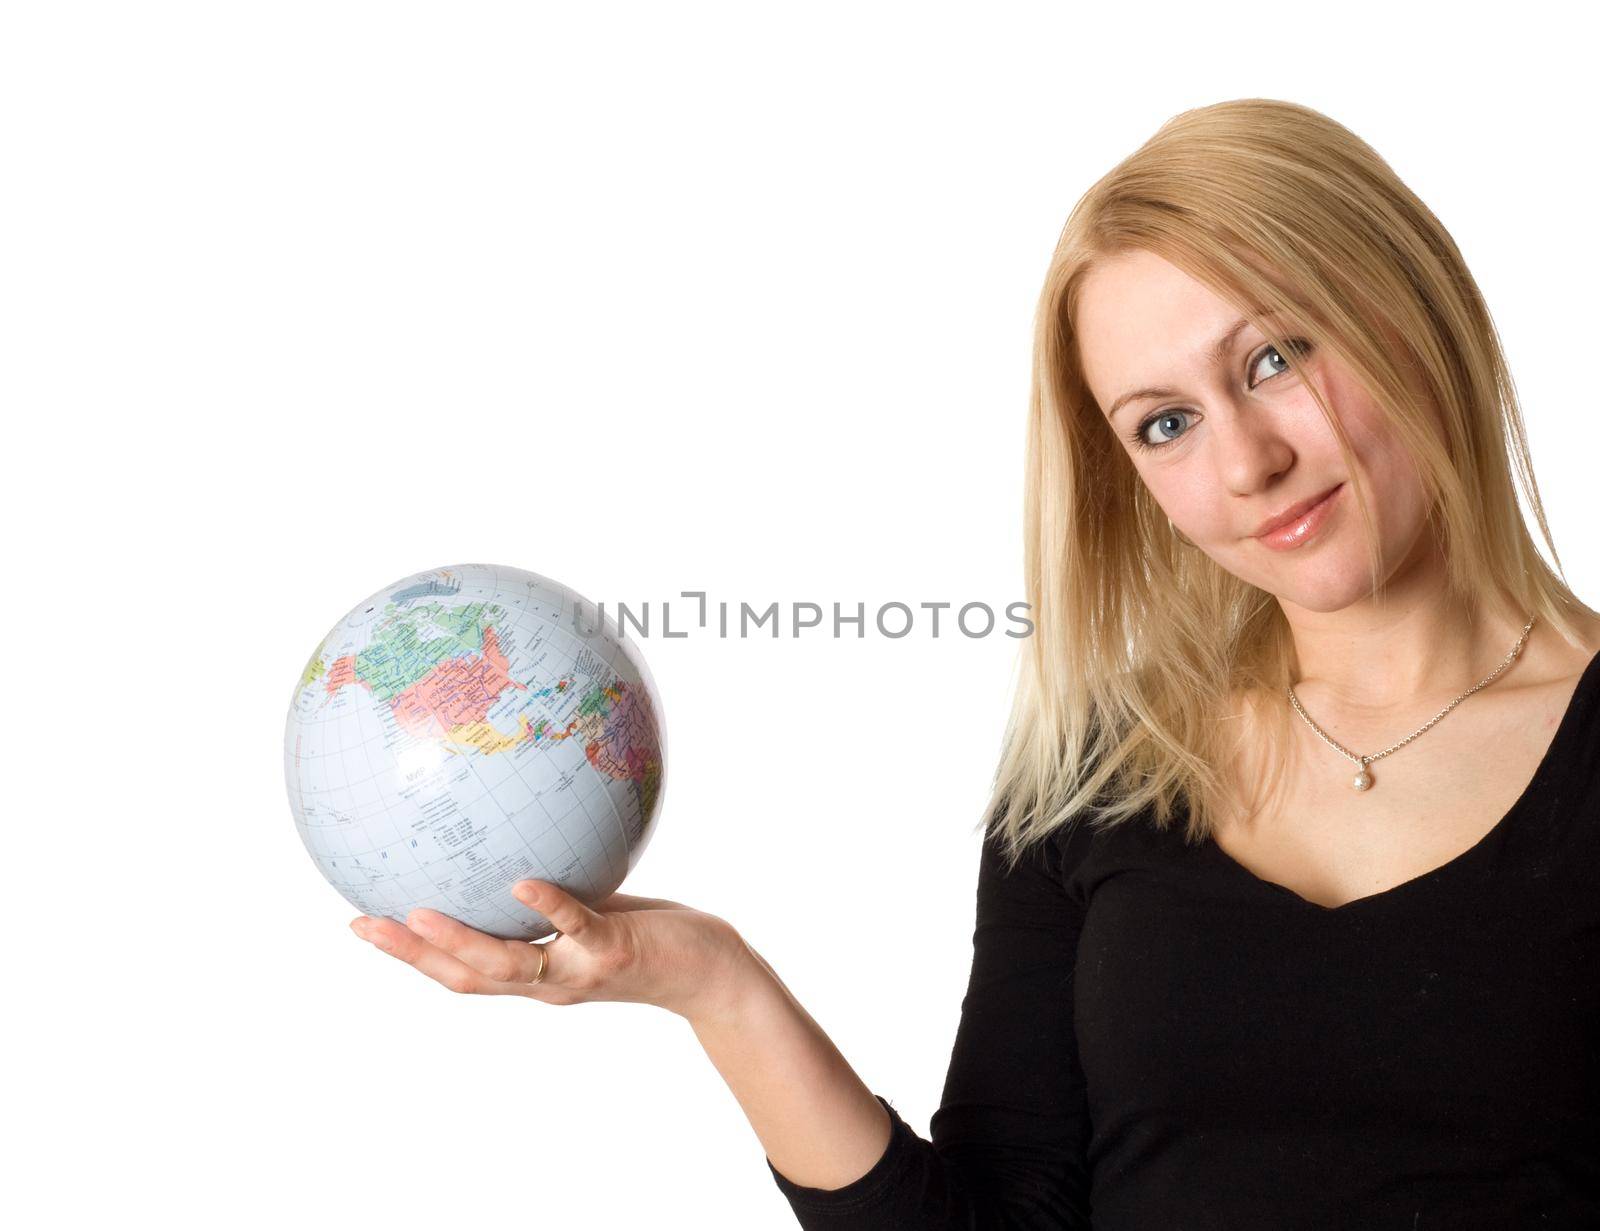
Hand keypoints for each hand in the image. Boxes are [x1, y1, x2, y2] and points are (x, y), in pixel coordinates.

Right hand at [348, 881, 756, 1021]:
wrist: (711, 974)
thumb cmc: (651, 936)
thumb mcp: (593, 911)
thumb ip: (556, 892)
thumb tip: (517, 834)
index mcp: (535, 974)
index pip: (459, 971)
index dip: (408, 954)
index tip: (360, 924)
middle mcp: (549, 982)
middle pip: (466, 976)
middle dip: (410, 955)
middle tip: (360, 924)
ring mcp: (579, 969)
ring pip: (508, 962)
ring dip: (458, 941)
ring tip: (414, 915)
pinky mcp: (614, 949)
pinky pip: (576, 924)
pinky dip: (547, 904)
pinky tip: (520, 881)